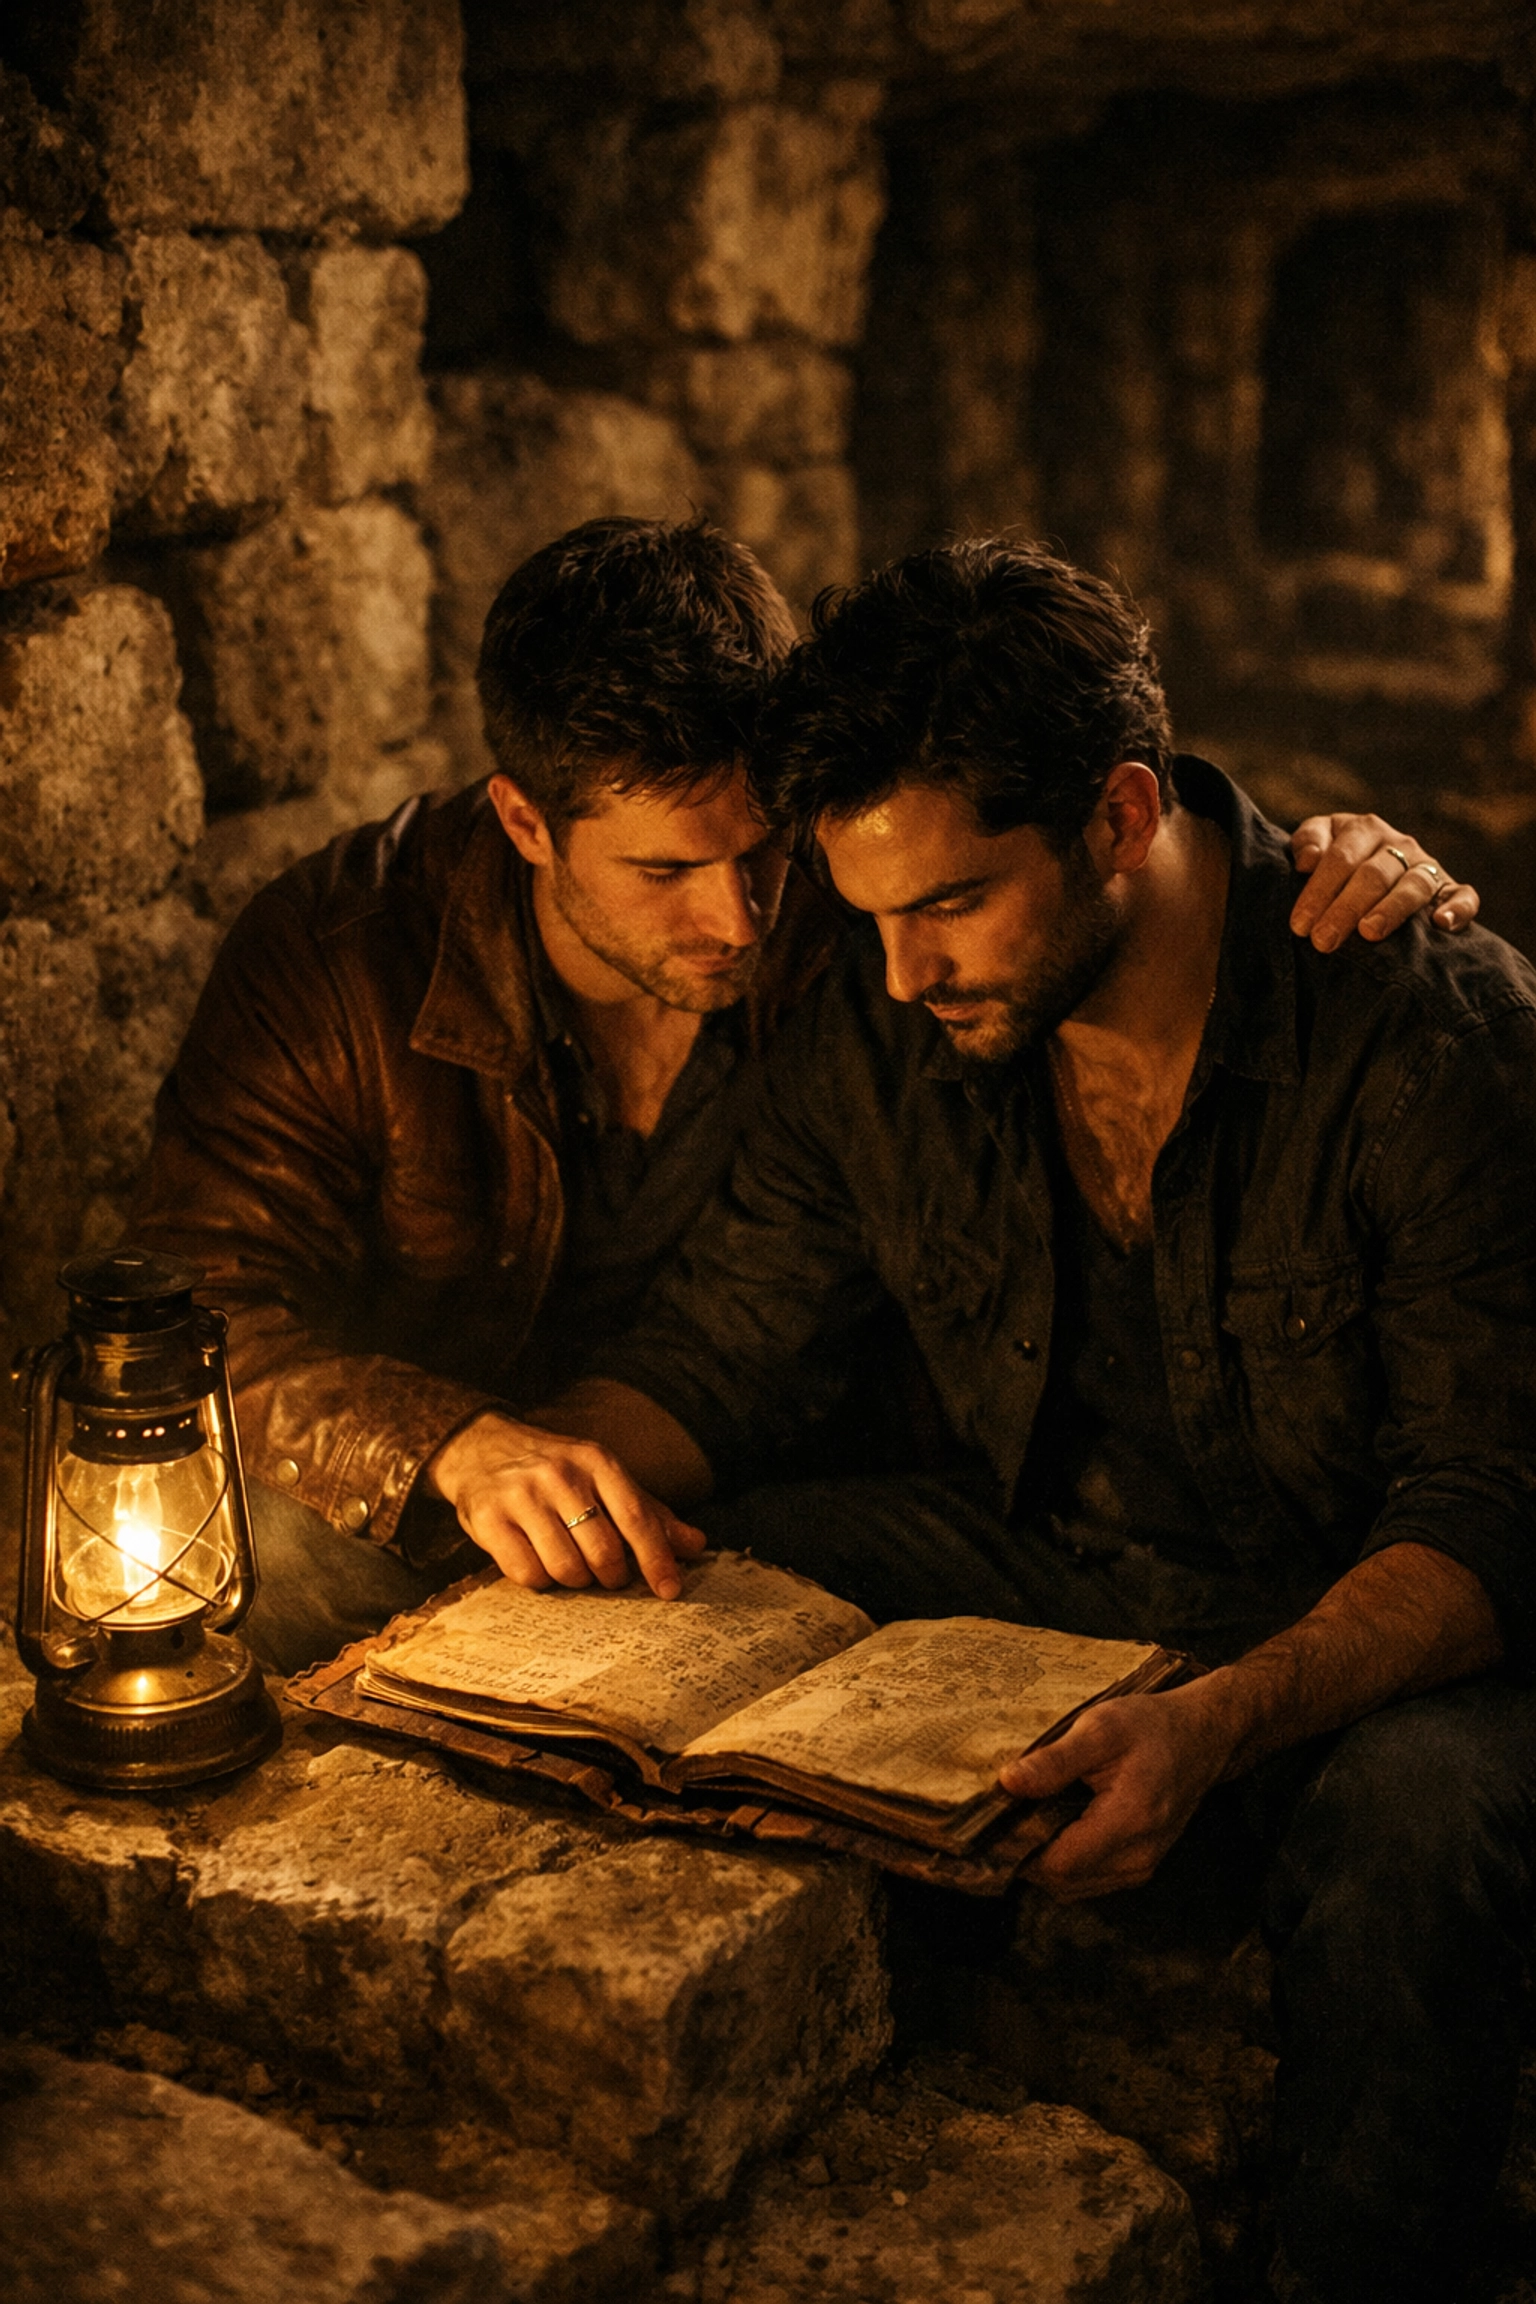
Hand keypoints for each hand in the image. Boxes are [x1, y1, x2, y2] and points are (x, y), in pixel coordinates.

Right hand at [424, 1409, 706, 1597]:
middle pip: (603, 1552)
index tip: (670, 1590)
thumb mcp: (603, 1477)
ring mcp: (521, 1496)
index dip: (656, 1559)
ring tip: (571, 1563)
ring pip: (565, 1569)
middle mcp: (559, 1475)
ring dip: (575, 1579)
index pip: (636, 1517)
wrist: (480, 1447)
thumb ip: (648, 1512)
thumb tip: (696, 1545)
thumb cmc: (555, 1470)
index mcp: (597, 1461)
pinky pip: (526, 1574)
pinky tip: (538, 1561)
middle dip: (612, 1576)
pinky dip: (539, 1580)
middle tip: (607, 1573)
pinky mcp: (487, 1519)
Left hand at [997, 1685, 1233, 1900]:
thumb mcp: (1100, 1728)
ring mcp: (1142, 1868)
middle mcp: (1139, 1857)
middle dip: (1029, 1853)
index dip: (1021, 1847)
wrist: (1201, 1738)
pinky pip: (1090, 1879)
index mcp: (1130, 1821)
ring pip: (1074, 1886)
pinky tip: (1059, 1825)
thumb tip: (1009, 1783)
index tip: (1000, 1818)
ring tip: (1035, 1816)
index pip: (1059, 1864)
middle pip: (1062, 1881)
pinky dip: (1068, 1860)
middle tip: (1012, 1814)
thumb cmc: (1151, 1727)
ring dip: (1047, 1860)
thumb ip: (1055, 1760)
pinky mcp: (1140, 1867)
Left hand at [1289, 813, 1477, 950]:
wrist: (1370, 869)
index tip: (1300, 925)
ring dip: (1392, 909)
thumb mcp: (1318, 841)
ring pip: (1415, 884)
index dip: (1318, 891)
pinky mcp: (1452, 889)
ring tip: (1369, 932)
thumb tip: (1308, 860)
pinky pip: (1464, 896)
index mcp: (1364, 829)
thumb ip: (1308, 841)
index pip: (1340, 858)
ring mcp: (1428, 866)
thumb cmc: (1334, 862)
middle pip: (1374, 875)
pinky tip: (1441, 924)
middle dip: (1346, 908)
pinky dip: (1457, 909)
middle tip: (1324, 940)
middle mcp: (1400, 844)